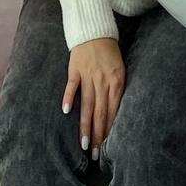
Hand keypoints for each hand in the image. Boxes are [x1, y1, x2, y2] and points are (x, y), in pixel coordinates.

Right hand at [62, 37, 124, 159]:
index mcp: (117, 82)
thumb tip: (114, 113)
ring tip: (83, 143)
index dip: (109, 130)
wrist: (94, 31)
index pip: (112, 112)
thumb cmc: (109, 53)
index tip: (106, 148)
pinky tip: (66, 111)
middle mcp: (103, 81)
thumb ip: (116, 90)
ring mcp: (88, 75)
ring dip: (85, 125)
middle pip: (100, 112)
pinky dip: (69, 97)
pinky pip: (72, 85)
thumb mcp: (120, 70)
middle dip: (98, 135)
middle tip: (95, 154)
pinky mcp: (75, 68)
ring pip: (87, 104)